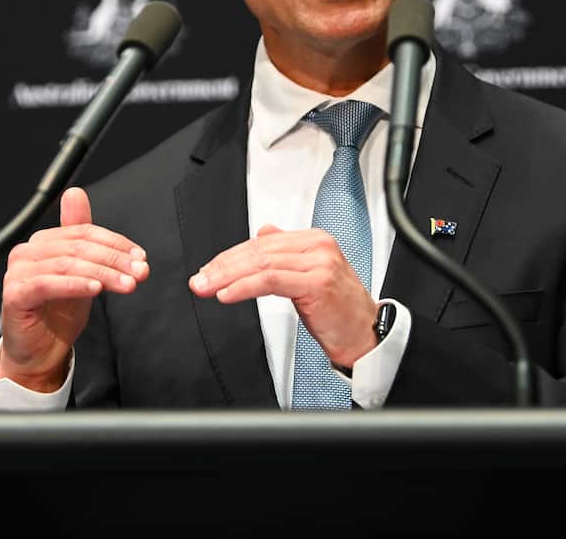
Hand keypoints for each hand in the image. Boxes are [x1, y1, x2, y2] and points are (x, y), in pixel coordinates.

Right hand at [0, 187, 148, 391]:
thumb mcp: (81, 272)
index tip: (140, 257)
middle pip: (79, 247)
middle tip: (140, 271)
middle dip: (115, 259)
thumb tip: (76, 194)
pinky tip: (96, 289)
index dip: (115, 243)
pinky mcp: (15, 294)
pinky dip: (76, 284)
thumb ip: (82, 238)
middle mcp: (27, 252)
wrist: (39, 352)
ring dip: (103, 274)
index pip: (84, 232)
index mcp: (43, 242)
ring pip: (68, 264)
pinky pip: (49, 284)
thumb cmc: (58, 313)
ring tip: (128, 284)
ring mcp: (18, 272)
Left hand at [189, 225, 377, 368]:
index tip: (210, 269)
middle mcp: (318, 246)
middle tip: (200, 279)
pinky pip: (271, 281)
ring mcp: (319, 263)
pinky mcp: (317, 283)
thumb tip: (263, 232)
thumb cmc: (339, 309)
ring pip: (262, 263)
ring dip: (228, 276)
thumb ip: (287, 251)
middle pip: (259, 250)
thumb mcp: (310, 273)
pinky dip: (245, 287)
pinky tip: (228, 294)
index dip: (231, 256)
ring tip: (208, 287)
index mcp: (315, 240)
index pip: (263, 242)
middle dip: (223, 266)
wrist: (365, 334)